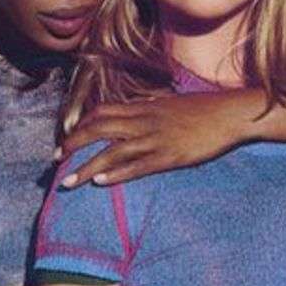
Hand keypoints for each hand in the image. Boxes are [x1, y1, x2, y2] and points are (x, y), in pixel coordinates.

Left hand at [56, 91, 257, 187]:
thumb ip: (148, 108)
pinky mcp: (169, 156)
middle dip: (73, 145)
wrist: (229, 113)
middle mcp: (143, 121)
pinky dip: (116, 174)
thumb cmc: (202, 108)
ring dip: (86, 167)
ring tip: (68, 182)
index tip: (67, 140)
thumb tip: (132, 111)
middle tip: (56, 160)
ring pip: (112, 151)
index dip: (81, 126)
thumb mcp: (169, 103)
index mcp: (143, 107)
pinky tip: (100, 182)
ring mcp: (155, 139)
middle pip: (98, 129)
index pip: (102, 112)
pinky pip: (137, 166)